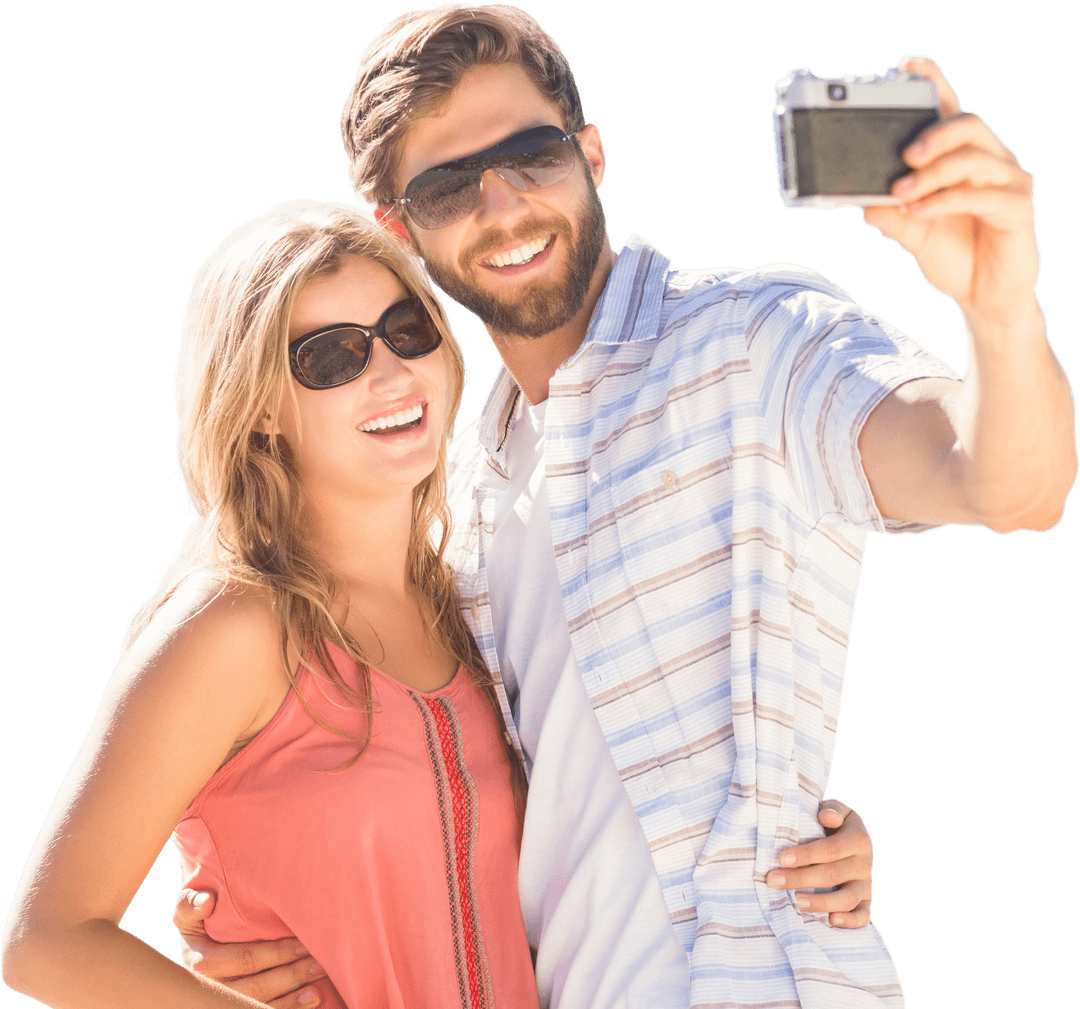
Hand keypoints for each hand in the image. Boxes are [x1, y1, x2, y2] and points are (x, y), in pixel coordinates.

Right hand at [174, 888, 328, 1006]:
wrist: (195, 953)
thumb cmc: (200, 926)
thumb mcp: (188, 914)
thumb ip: (190, 905)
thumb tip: (207, 901)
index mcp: (202, 963)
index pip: (245, 959)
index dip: (276, 953)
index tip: (305, 943)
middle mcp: (212, 988)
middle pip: (257, 985)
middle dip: (292, 974)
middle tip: (320, 962)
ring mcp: (222, 1003)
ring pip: (261, 1003)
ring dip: (294, 996)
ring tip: (319, 985)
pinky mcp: (232, 1007)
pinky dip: (289, 1008)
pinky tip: (311, 999)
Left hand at [765, 799, 872, 927]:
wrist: (847, 837)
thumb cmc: (832, 823)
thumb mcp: (835, 810)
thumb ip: (832, 810)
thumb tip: (827, 818)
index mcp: (859, 839)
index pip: (831, 849)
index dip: (807, 855)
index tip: (782, 859)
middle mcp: (865, 863)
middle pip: (833, 874)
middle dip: (801, 878)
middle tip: (773, 880)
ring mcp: (866, 885)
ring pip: (847, 899)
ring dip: (820, 902)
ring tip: (795, 902)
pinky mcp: (865, 902)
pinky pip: (863, 916)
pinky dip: (850, 921)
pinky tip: (831, 921)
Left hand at [862, 56, 1038, 325]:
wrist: (983, 297)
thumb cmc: (952, 255)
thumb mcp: (912, 234)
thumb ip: (891, 216)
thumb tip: (862, 200)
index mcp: (962, 158)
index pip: (950, 110)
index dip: (934, 83)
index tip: (907, 66)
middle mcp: (990, 160)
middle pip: (967, 124)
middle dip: (933, 133)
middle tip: (903, 154)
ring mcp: (1008, 181)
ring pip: (974, 157)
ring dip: (933, 173)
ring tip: (902, 192)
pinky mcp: (1017, 208)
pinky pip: (983, 195)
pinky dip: (947, 201)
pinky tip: (921, 212)